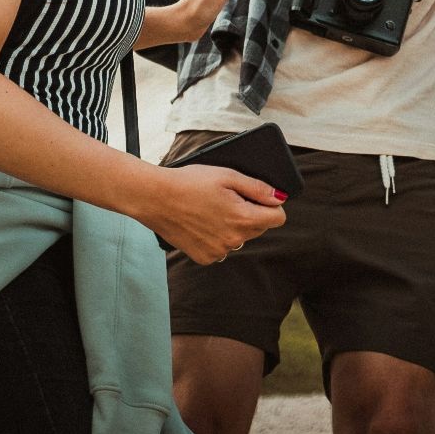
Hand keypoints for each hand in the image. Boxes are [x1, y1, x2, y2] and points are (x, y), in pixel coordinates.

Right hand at [138, 163, 287, 264]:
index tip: (258, 197)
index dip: (271, 205)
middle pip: (259, 228)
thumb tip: (279, 198)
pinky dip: (217, 237)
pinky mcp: (204, 257)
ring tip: (212, 210)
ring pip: (240, 238)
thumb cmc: (190, 182)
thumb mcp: (228, 176)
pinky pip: (222, 248)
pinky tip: (202, 223)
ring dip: (234, 227)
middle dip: (251, 213)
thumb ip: (258, 188)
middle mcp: (234, 239)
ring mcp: (219, 251)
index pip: (278, 218)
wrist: (155, 198)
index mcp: (243, 218)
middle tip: (229, 199)